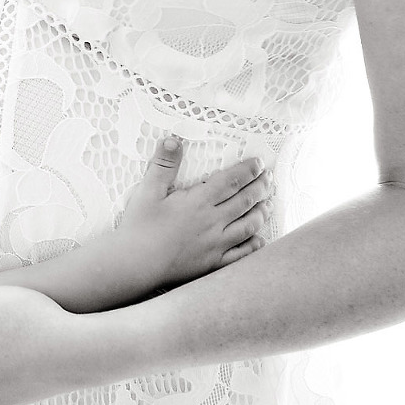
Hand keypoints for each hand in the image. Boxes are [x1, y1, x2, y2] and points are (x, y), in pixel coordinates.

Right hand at [117, 140, 271, 288]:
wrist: (135, 264)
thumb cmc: (139, 227)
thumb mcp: (148, 190)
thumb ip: (163, 164)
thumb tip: (174, 140)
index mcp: (198, 202)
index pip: (231, 181)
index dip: (248, 170)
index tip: (259, 163)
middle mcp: (212, 222)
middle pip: (245, 201)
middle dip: (261, 187)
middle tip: (269, 178)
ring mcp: (215, 244)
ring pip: (248, 226)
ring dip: (261, 213)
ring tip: (268, 203)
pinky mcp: (212, 263)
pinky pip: (241, 255)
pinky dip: (253, 245)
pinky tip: (259, 239)